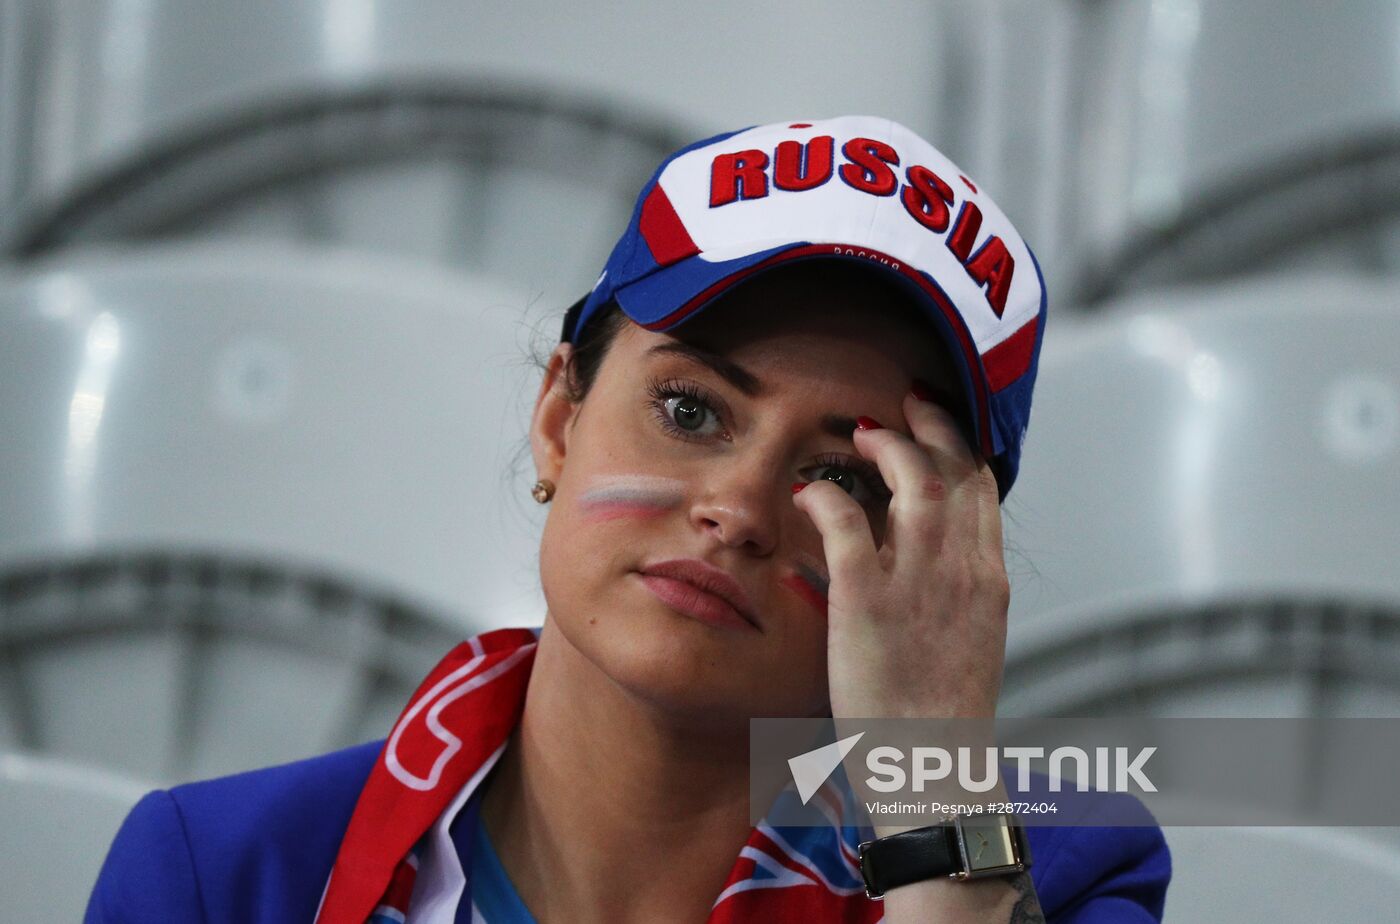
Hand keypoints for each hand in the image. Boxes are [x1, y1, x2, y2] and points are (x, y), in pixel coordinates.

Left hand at [792, 385, 1009, 720]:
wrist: (934, 770)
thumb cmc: (942, 717)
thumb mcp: (969, 643)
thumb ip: (956, 592)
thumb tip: (934, 558)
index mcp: (988, 581)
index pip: (983, 490)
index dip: (959, 445)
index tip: (937, 424)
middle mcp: (962, 571)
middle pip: (956, 470)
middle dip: (931, 426)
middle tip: (904, 405)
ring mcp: (918, 583)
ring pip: (915, 481)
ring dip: (888, 446)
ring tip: (862, 434)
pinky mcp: (867, 602)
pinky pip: (848, 524)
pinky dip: (830, 496)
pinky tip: (812, 490)